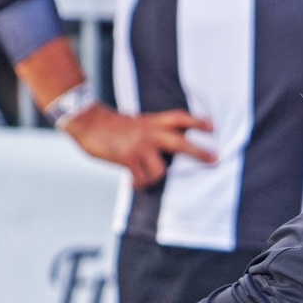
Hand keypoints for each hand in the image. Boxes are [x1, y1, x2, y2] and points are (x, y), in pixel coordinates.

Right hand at [63, 105, 216, 188]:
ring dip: (153, 178)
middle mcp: (150, 133)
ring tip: (143, 177)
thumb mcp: (138, 122)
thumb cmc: (112, 125)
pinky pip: (141, 179)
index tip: (213, 126)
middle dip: (200, 152)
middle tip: (215, 160)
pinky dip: (138, 184)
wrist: (88, 122)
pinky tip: (133, 182)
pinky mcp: (128, 159)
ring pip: (161, 170)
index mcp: (153, 122)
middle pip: (181, 143)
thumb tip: (169, 145)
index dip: (197, 121)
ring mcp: (139, 146)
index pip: (179, 118)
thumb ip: (154, 131)